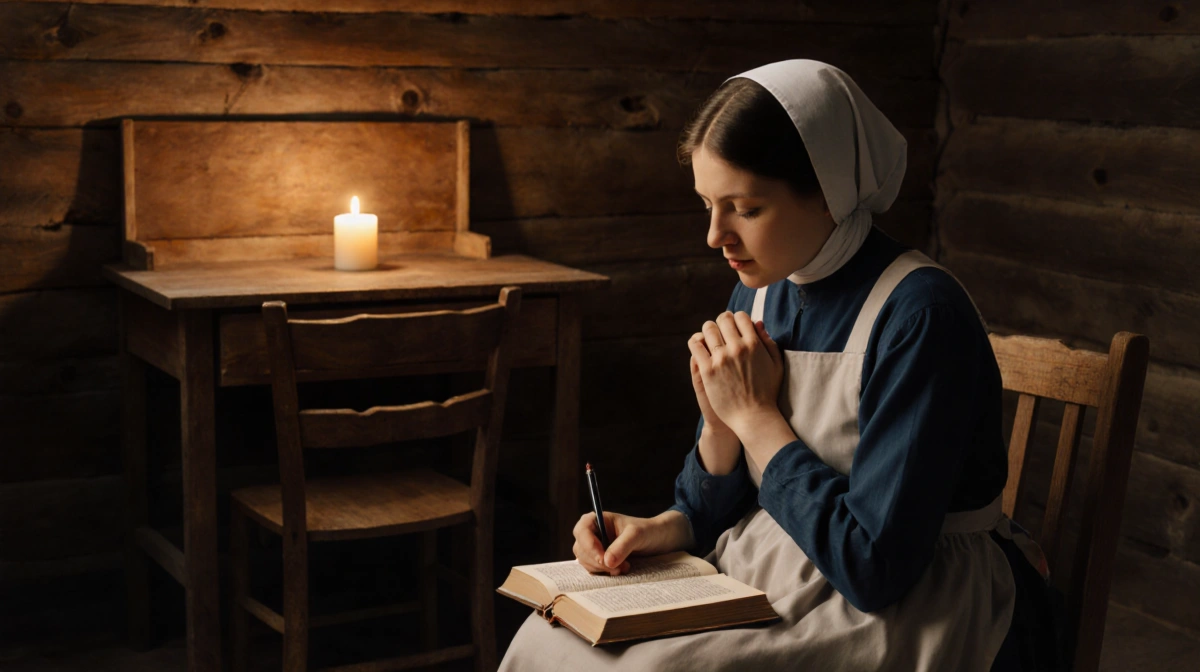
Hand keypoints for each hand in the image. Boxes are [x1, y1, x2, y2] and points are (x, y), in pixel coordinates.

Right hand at [573, 511, 690, 575]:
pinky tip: (621, 570)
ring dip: (603, 569)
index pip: (581, 531)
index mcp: (597, 520)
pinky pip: (594, 570)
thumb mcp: (637, 534)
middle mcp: (593, 534)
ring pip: (586, 562)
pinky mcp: (601, 561)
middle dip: (597, 561)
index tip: (602, 558)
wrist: (660, 541)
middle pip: (581, 550)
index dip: (588, 545)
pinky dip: (605, 573)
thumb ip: (622, 546)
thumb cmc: (648, 531)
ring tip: (624, 567)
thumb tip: (607, 561)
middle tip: (617, 566)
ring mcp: (595, 548)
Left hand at [688, 311, 783, 438]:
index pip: (740, 316)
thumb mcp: (776, 365)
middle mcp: (737, 348)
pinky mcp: (707, 370)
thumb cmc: (768, 392)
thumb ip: (769, 342)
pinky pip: (695, 346)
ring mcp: (721, 358)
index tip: (734, 326)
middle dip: (722, 322)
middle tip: (721, 330)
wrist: (753, 416)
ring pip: (708, 329)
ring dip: (709, 330)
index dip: (737, 319)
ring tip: (710, 338)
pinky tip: (699, 346)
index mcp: (754, 344)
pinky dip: (696, 342)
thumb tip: (757, 322)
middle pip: (723, 320)